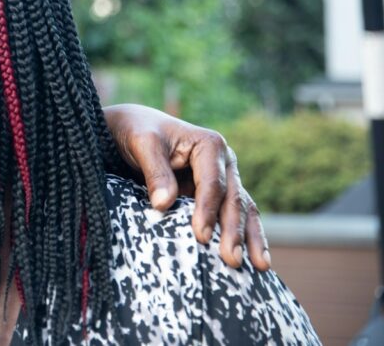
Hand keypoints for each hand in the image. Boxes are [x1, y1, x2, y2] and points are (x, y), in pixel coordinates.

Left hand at [103, 104, 270, 270]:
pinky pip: (236, 215)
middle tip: (231, 259)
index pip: (212, 183)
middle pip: (233, 199)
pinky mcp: (218, 195)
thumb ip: (155, 173)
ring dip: (250, 238)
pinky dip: (246, 236)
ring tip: (259, 266)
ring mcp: (224, 178)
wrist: (136, 128)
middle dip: (234, 231)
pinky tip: (256, 260)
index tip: (200, 237)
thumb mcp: (143, 145)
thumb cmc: (140, 132)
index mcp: (210, 145)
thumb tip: (163, 204)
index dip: (207, 211)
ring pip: (243, 209)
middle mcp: (224, 162)